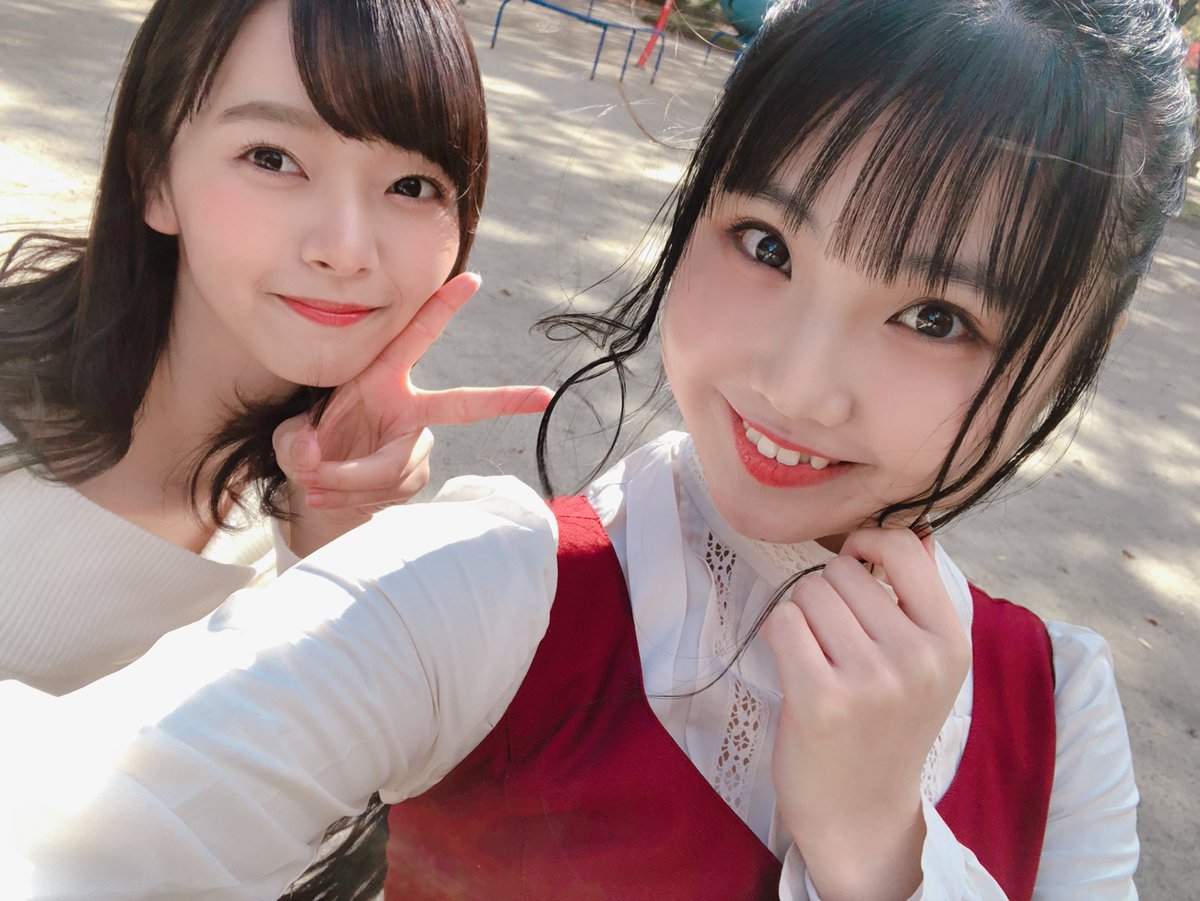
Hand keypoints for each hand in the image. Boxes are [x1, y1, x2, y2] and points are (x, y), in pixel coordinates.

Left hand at [274, 273, 551, 554]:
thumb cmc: (309, 449)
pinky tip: (330, 495)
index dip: (443, 308)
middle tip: (544, 396)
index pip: (416, 338)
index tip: (472, 278)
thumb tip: (315, 456)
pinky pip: (384, 490)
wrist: (318, 490)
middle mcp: (409, 410)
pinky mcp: (413, 477)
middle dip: (504, 399)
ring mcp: (416, 446)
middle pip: (461, 405)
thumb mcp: (289, 439)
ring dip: (344, 480)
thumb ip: (297, 444)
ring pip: (389, 467)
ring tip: (313, 484)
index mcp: (383, 379)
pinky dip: (348, 497)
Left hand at [760, 528, 969, 900]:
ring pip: (809, 593)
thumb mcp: (930, 667)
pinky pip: (784, 621)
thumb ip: (922, 601)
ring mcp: (872, 679)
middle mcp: (919, 658)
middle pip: (843, 571)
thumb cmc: (887, 729)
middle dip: (828, 595)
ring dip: (802, 617)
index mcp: (951, 643)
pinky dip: (779, 637)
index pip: (905, 547)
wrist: (862, 815)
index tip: (855, 564)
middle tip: (836, 643)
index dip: (867, 544)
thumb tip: (919, 533)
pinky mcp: (822, 698)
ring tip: (819, 659)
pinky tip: (795, 669)